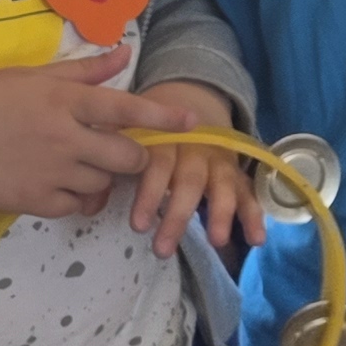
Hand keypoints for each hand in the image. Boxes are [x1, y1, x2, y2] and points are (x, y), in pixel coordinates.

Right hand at [0, 48, 179, 217]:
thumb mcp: (27, 76)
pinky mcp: (34, 202)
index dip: (164, 118)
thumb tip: (123, 54)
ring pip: (104, 184)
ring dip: (104, 179)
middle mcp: (65, 137)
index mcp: (63, 100)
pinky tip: (61, 183)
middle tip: (123, 152)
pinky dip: (78, 197)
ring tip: (83, 166)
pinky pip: (76, 205)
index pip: (127, 109)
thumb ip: (81, 71)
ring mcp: (51, 173)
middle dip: (135, 158)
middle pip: (127, 157)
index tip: (192, 123)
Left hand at [123, 79, 260, 257]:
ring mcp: (219, 160)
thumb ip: (112, 160)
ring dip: (220, 214)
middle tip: (163, 248)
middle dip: (179, 215)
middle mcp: (195, 149)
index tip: (138, 225)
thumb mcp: (128, 130)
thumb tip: (88, 201)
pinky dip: (254, 214)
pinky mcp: (235, 171)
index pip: (158, 165)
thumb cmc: (149, 127)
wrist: (189, 97)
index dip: (150, 194)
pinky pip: (248, 192)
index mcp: (165, 139)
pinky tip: (257, 239)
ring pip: (222, 186)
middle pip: (190, 181)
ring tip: (216, 242)